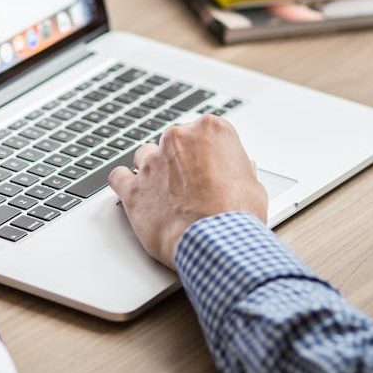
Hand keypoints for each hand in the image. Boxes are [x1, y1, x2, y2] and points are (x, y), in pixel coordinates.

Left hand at [108, 115, 267, 268]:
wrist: (215, 242)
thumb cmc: (237, 215)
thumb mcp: (253, 186)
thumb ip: (239, 170)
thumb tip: (239, 170)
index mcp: (211, 130)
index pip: (205, 132)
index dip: (208, 154)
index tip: (211, 168)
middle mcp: (178, 138)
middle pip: (174, 142)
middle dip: (181, 161)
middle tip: (192, 186)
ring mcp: (152, 162)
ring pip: (145, 155)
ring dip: (153, 170)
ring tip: (166, 192)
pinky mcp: (133, 188)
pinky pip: (118, 177)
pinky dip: (124, 183)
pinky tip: (135, 192)